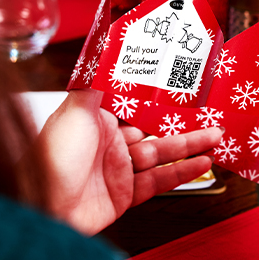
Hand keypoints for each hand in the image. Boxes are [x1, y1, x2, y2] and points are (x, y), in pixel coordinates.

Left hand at [34, 89, 221, 235]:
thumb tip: (104, 53)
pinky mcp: (124, 195)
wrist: (43, 207)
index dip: (155, 97)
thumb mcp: (76, 110)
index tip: (177, 86)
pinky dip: (181, 172)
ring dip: (188, 146)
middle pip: (151, 131)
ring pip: (160, 155)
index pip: (132, 105)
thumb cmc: (52, 156)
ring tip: (214, 137)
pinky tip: (200, 164)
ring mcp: (118, 170)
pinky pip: (159, 181)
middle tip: (206, 114)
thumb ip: (96, 84)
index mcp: (96, 120)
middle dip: (179, 123)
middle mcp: (108, 144)